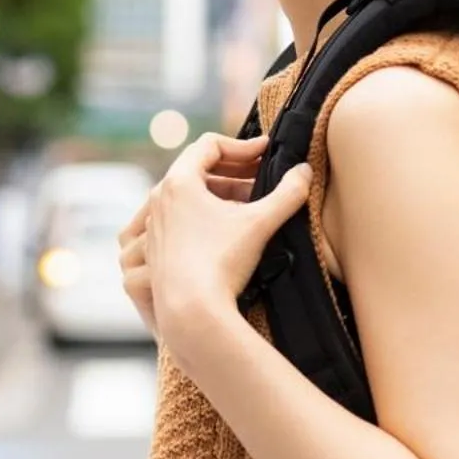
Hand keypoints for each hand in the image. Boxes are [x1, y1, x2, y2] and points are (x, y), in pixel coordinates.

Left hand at [142, 133, 310, 367]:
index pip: (209, 145)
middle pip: (197, 170)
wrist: (190, 312)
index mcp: (178, 182)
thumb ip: (287, 193)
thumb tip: (306, 171)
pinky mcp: (153, 251)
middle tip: (261, 179)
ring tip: (248, 208)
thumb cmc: (220, 263)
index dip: (242, 145)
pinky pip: (178, 221)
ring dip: (219, 196)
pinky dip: (202, 218)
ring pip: (187, 197)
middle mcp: (158, 199)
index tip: (265, 152)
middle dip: (233, 172)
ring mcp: (153, 226)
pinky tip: (226, 233)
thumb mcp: (260, 223)